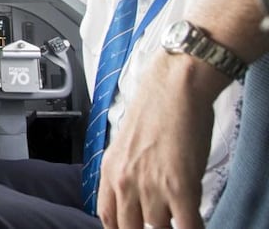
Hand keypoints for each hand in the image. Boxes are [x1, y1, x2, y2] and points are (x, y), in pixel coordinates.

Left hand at [97, 52, 221, 228]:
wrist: (174, 88)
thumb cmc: (156, 109)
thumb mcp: (126, 145)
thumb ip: (128, 173)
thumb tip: (138, 198)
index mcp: (110, 171)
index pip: (108, 217)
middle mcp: (125, 182)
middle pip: (130, 228)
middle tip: (161, 225)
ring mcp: (151, 187)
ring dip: (171, 228)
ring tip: (180, 219)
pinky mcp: (179, 188)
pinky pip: (187, 226)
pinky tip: (195, 225)